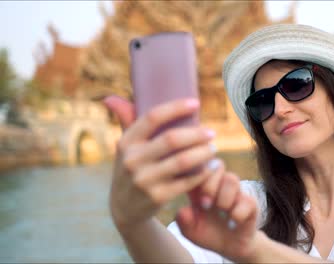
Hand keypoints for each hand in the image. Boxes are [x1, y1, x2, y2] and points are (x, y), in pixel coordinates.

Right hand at [104, 95, 218, 230]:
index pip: (152, 117)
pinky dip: (203, 173)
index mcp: (126, 142)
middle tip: (211, 133)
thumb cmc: (131, 168)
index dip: (176, 108)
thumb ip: (126, 121)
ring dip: (203, 153)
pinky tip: (212, 166)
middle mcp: (133, 160)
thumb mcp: (125, 148)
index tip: (196, 103)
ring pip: (183, 161)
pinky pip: (187, 182)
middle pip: (172, 140)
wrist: (124, 209)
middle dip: (197, 134)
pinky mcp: (157, 197)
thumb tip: (111, 98)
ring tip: (213, 148)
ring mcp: (144, 180)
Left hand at [176, 171, 260, 261]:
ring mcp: (236, 193)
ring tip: (221, 214)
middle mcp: (220, 185)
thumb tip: (184, 210)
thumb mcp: (190, 231)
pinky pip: (246, 201)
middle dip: (209, 186)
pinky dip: (237, 214)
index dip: (194, 171)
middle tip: (205, 206)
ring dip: (223, 198)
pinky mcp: (251, 204)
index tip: (190, 190)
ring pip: (231, 179)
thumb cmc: (207, 234)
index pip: (199, 166)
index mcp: (202, 186)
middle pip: (217, 165)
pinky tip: (232, 224)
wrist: (230, 248)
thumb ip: (183, 220)